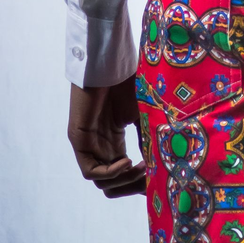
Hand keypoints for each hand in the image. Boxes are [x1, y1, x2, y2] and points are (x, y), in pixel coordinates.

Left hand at [68, 72, 146, 197]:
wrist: (109, 62)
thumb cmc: (126, 81)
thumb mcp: (141, 115)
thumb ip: (146, 138)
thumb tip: (160, 162)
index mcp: (114, 142)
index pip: (123, 173)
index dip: (139, 182)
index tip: (157, 181)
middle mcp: (100, 147)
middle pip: (113, 182)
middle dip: (133, 185)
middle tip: (151, 180)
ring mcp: (88, 145)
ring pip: (103, 181)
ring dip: (124, 180)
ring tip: (142, 168)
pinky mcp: (79, 140)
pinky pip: (90, 170)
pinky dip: (110, 172)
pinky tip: (127, 161)